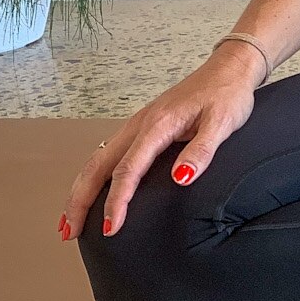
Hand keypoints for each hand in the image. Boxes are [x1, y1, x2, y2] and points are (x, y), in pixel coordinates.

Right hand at [58, 51, 261, 241]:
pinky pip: (109, 154)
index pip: (128, 170)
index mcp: (157, 126)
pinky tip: (92, 190)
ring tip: (70, 220)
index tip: (112, 228)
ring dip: (81, 190)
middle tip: (70, 231)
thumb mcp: (222, 123)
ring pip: (97, 160)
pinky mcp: (142, 126)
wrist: (228, 68)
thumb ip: (202, 151)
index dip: (117, 201)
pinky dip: (93, 176)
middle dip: (80, 200)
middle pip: (98, 166)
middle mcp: (140, 125)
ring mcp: (138, 125)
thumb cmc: (227, 94)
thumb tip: (180, 179)